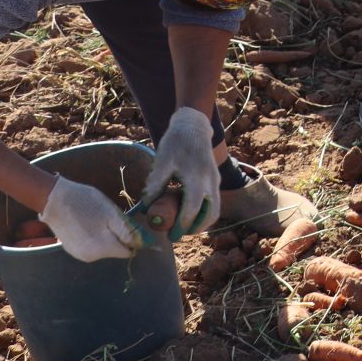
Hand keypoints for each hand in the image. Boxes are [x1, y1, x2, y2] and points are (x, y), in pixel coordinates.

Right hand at [41, 175, 141, 261]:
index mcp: (103, 249)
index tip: (127, 224)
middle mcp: (91, 257)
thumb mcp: (112, 214)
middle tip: (109, 218)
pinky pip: (91, 246)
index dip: (132, 239)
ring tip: (96, 219)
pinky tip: (86, 223)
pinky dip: (94, 237)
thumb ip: (128, 232)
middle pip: (115, 250)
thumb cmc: (86, 203)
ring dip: (106, 237)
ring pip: (104, 248)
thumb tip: (143, 244)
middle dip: (118, 236)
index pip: (128, 252)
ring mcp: (79, 255)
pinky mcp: (71, 249)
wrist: (54, 199)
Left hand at [144, 107, 218, 239]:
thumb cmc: (175, 143)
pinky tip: (189, 212)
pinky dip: (204, 212)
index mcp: (197, 178)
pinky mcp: (215, 178)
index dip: (182, 225)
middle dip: (196, 228)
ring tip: (185, 226)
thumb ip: (155, 185)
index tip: (171, 235)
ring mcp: (215, 180)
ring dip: (202, 222)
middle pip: (211, 214)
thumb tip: (146, 208)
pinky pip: (214, 201)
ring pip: (215, 209)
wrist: (193, 126)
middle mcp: (210, 181)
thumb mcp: (162, 162)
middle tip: (179, 234)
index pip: (193, 209)